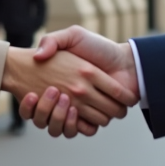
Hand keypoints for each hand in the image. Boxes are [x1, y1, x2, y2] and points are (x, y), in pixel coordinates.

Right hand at [19, 26, 137, 135]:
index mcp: (64, 82)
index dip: (39, 97)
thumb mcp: (73, 35)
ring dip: (65, 117)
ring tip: (67, 102)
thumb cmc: (100, 47)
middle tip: (58, 94)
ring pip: (68, 124)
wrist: (127, 60)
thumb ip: (52, 40)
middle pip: (58, 112)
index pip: (44, 97)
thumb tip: (38, 57)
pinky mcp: (96, 118)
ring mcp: (85, 108)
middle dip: (55, 106)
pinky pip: (86, 130)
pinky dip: (82, 127)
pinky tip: (78, 114)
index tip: (42, 88)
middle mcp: (76, 95)